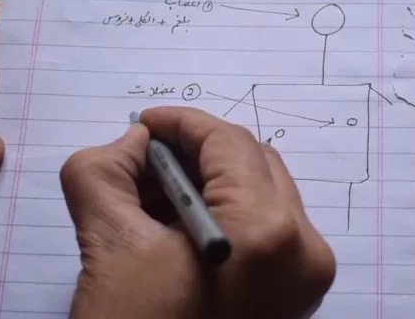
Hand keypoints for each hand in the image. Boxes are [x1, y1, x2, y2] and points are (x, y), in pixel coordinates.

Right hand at [60, 106, 335, 318]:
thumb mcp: (107, 247)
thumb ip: (105, 172)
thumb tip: (132, 142)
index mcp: (267, 231)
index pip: (227, 142)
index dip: (181, 123)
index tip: (144, 122)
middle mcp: (305, 247)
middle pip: (252, 160)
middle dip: (195, 151)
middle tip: (144, 158)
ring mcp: (309, 273)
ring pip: (262, 190)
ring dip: (210, 180)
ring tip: (155, 193)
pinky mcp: (300, 292)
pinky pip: (267, 225)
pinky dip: (226, 211)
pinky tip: (179, 223)